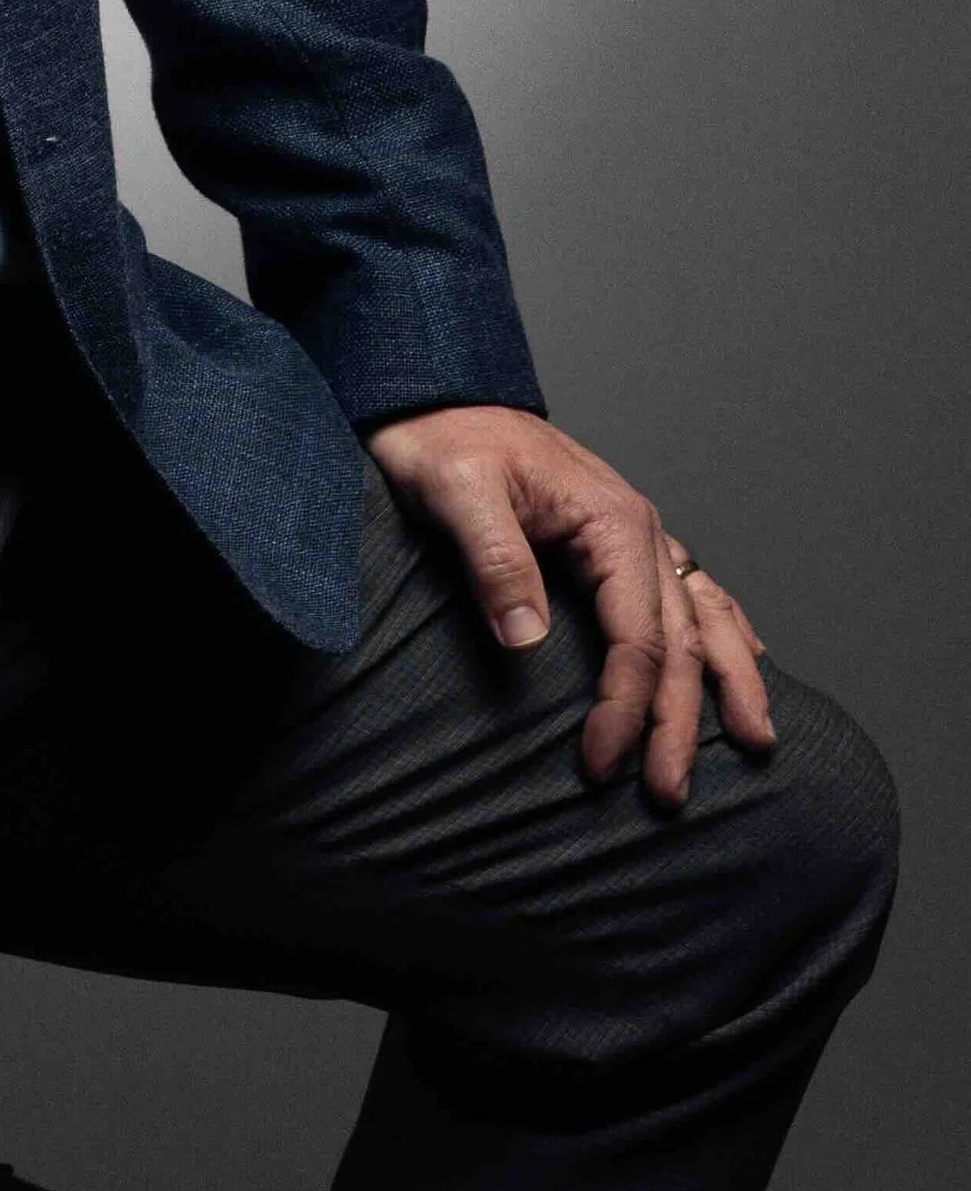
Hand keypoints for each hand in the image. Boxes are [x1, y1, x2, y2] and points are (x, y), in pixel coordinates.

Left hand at [359, 404, 774, 810]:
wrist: (435, 396)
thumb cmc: (442, 440)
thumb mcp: (456, 492)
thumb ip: (495, 560)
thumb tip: (527, 639)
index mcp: (611, 522)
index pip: (636, 639)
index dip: (626, 709)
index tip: (601, 764)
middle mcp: (640, 529)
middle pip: (679, 643)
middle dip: (680, 725)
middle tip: (670, 794)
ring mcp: (638, 534)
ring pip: (704, 619)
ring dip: (726, 684)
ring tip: (755, 743)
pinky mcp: (618, 541)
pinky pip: (691, 591)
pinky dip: (724, 631)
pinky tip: (744, 658)